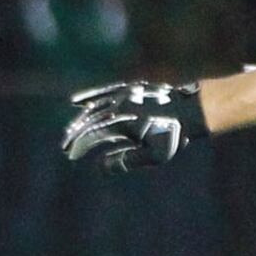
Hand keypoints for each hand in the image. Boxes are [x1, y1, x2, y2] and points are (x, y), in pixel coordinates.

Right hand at [61, 80, 205, 172]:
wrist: (189, 110)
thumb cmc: (172, 135)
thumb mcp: (153, 154)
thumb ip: (126, 160)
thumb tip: (101, 167)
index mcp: (121, 123)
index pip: (91, 135)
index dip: (79, 146)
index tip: (70, 155)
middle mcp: (117, 106)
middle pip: (88, 121)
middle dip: (75, 134)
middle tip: (66, 146)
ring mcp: (121, 95)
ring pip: (93, 107)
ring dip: (79, 120)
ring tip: (71, 131)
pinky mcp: (127, 88)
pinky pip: (103, 91)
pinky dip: (89, 97)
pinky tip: (76, 102)